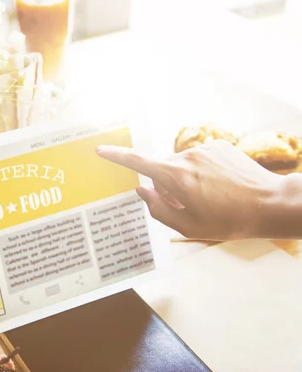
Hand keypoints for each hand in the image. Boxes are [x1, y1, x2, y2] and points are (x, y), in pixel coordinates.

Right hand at [96, 140, 285, 239]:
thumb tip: (143, 190)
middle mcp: (187, 157)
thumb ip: (158, 208)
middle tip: (188, 205)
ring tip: (210, 197)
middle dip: (167, 185)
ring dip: (186, 179)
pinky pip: (199, 158)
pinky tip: (220, 186)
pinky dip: (202, 171)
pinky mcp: (219, 146)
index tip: (101, 150)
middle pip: (162, 169)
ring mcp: (204, 149)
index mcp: (176, 177)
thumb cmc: (228, 221)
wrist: (271, 204)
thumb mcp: (187, 226)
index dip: (117, 156)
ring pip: (182, 164)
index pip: (138, 162)